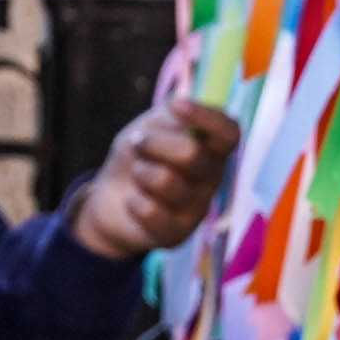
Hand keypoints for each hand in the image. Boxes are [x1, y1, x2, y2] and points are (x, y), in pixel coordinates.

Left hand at [66, 96, 238, 262]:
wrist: (111, 195)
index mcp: (213, 149)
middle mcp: (212, 179)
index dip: (206, 117)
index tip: (175, 106)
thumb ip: (171, 116)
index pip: (228, 133)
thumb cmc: (139, 154)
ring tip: (138, 174)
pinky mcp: (176, 234)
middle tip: (138, 143)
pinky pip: (150, 211)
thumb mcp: (152, 125)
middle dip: (153, 143)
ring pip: (165, 181)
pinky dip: (133, 200)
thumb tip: (179, 107)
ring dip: (140, 171)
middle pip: (190, 153)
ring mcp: (196, 209)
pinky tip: (135, 201)